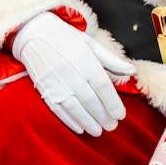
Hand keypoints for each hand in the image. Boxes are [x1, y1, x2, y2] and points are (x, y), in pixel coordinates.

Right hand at [12, 12, 135, 135]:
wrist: (33, 34)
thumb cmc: (66, 38)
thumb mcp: (91, 43)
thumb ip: (112, 60)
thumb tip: (132, 72)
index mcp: (84, 59)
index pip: (102, 86)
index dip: (113, 103)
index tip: (120, 115)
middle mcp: (70, 72)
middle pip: (90, 100)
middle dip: (103, 116)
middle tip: (112, 126)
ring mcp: (55, 82)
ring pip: (75, 108)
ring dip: (88, 122)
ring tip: (98, 131)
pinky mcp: (44, 89)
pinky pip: (58, 109)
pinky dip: (70, 121)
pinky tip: (80, 128)